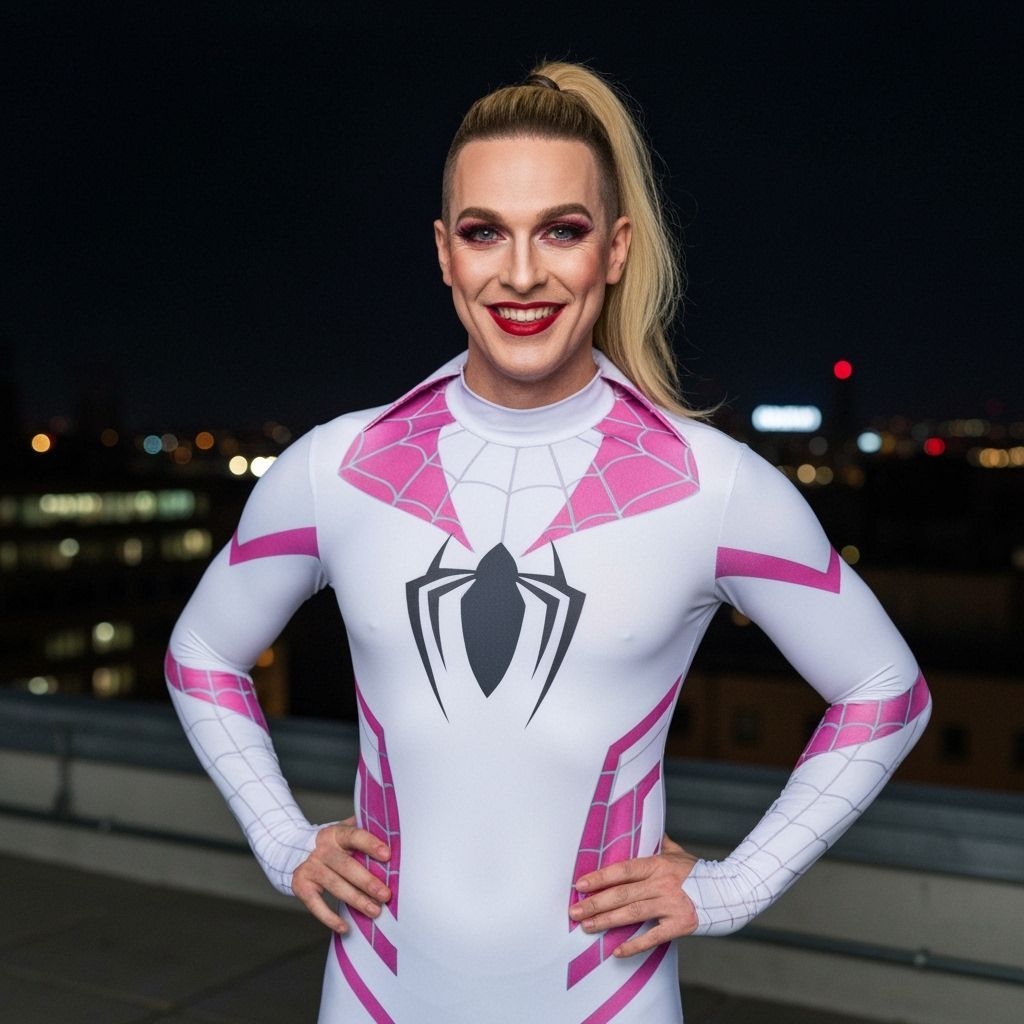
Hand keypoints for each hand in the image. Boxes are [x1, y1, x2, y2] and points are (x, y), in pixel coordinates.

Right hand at [291, 816, 390, 932]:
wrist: (298, 852)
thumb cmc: (336, 846)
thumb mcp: (347, 833)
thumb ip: (366, 833)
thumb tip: (394, 838)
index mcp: (335, 833)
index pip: (354, 835)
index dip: (370, 844)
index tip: (387, 856)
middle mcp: (321, 849)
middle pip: (346, 865)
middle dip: (367, 882)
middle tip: (385, 895)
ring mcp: (310, 867)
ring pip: (335, 886)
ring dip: (356, 900)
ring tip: (374, 911)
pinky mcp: (301, 885)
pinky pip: (316, 904)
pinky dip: (330, 918)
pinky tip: (345, 927)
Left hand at [568, 834, 698, 956]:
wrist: (732, 891)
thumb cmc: (700, 872)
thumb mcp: (678, 853)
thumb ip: (659, 842)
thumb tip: (644, 826)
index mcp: (658, 864)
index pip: (623, 869)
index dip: (600, 877)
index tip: (580, 884)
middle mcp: (662, 883)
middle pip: (623, 893)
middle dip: (595, 903)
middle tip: (574, 911)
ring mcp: (671, 904)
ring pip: (633, 913)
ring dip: (607, 921)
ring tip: (586, 927)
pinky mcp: (681, 924)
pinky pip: (653, 936)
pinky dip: (634, 945)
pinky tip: (617, 951)